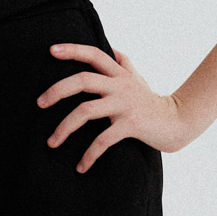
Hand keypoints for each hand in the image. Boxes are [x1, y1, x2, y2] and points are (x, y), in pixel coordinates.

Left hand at [37, 42, 193, 171]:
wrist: (177, 123)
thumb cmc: (151, 101)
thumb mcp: (138, 79)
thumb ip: (123, 63)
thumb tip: (112, 48)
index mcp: (119, 74)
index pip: (94, 54)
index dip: (73, 50)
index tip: (51, 50)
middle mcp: (121, 86)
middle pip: (83, 80)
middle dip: (57, 90)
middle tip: (39, 103)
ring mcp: (125, 105)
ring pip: (86, 111)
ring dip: (64, 127)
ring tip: (51, 142)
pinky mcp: (131, 126)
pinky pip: (103, 140)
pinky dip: (89, 155)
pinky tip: (81, 167)